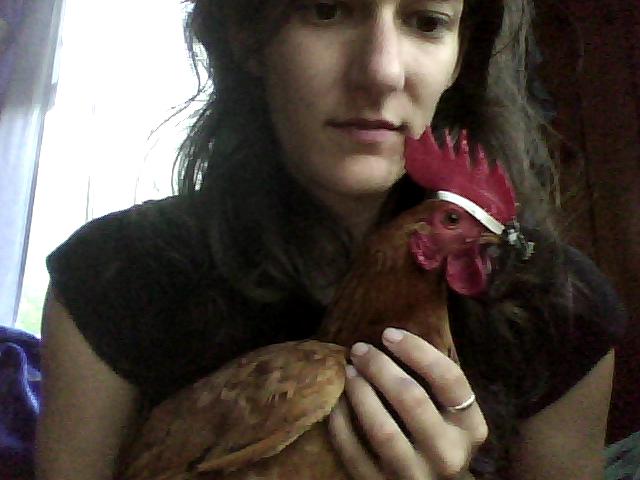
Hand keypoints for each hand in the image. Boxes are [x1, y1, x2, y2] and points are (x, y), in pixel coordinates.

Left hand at [328, 328, 486, 479]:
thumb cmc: (438, 439)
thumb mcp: (451, 415)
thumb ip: (434, 384)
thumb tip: (394, 337)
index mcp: (471, 428)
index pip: (449, 379)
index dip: (417, 351)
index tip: (389, 333)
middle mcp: (448, 454)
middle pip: (412, 399)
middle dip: (381, 367)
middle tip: (360, 349)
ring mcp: (415, 476)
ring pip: (382, 429)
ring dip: (360, 392)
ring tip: (348, 371)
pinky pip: (354, 451)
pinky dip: (340, 422)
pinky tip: (336, 400)